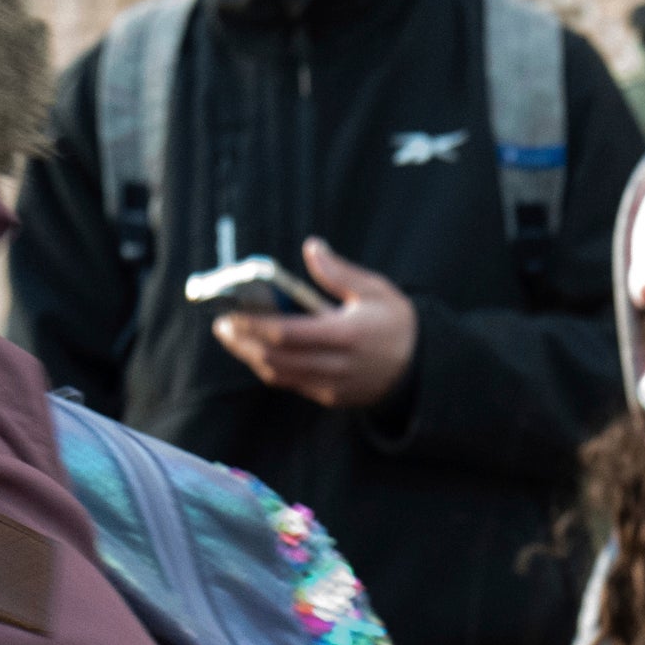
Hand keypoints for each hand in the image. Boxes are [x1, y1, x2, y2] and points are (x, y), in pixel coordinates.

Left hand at [212, 239, 417, 408]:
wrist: (422, 369)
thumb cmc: (397, 324)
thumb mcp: (375, 291)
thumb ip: (339, 272)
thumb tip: (312, 247)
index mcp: (346, 334)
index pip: (287, 333)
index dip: (254, 326)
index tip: (231, 314)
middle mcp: (336, 364)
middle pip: (275, 358)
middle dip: (243, 342)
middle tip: (223, 326)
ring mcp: (332, 385)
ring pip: (279, 374)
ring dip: (252, 356)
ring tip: (234, 338)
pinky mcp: (330, 396)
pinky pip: (292, 383)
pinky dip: (271, 367)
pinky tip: (260, 351)